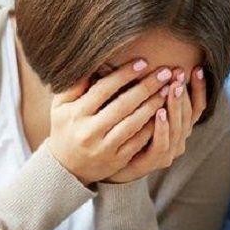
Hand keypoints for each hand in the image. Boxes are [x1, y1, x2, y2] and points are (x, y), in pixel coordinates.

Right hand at [47, 59, 174, 185]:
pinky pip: (138, 141)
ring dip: (153, 105)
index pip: (104, 89)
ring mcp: (104, 148)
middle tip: (165, 73)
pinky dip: (152, 126)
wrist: (65, 167)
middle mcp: (89, 131)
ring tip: (168, 89)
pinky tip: (164, 113)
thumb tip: (92, 62)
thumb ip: (74, 85)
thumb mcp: (60, 106)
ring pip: (133, 123)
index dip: (124, 74)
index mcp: (75, 114)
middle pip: (123, 105)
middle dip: (146, 87)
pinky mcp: (116, 161)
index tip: (143, 62)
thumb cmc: (66, 127)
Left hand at [106, 66, 205, 182]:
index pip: (196, 106)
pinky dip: (162, 128)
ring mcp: (168, 151)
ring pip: (178, 128)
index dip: (199, 88)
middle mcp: (178, 138)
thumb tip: (145, 60)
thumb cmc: (126, 130)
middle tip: (180, 73)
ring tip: (173, 88)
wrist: (110, 163)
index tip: (197, 68)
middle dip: (185, 92)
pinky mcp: (153, 161)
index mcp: (179, 125)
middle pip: (188, 114)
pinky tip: (159, 112)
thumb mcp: (141, 106)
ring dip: (176, 106)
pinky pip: (162, 144)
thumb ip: (148, 89)